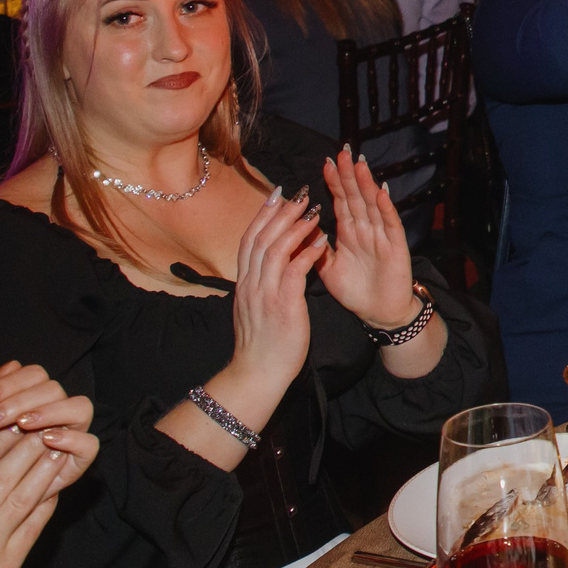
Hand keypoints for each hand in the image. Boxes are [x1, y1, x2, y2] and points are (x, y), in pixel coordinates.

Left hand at [0, 362, 95, 476]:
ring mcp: (69, 434)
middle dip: (23, 399)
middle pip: (55, 389)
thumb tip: (11, 365)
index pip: (36, 374)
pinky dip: (72, 438)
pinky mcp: (76, 461)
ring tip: (22, 424)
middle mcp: (54, 411)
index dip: (13, 381)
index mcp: (31, 397)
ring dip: (51, 411)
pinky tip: (46, 440)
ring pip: (80, 408)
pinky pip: (90, 444)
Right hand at [0, 428, 76, 567]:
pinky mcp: (7, 567)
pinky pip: (32, 527)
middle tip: (43, 425)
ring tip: (56, 446)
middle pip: (2, 476)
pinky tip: (56, 484)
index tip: (12, 422)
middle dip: (25, 447)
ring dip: (43, 469)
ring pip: (22, 498)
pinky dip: (46, 503)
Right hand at [227, 187, 323, 398]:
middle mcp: (251, 284)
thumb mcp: (255, 309)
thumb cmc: (262, 345)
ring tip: (314, 209)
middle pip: (261, 238)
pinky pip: (294, 271)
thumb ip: (260, 285)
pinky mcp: (282, 305)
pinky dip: (307, 253)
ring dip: (295, 226)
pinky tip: (322, 241)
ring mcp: (265, 294)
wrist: (257, 374)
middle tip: (300, 193)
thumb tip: (267, 267)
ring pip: (275, 249)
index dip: (263, 215)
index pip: (250, 240)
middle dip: (280, 212)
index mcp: (244, 284)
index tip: (277, 195)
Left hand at [318, 148, 418, 331]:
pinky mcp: (396, 247)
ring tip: (359, 164)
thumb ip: (316, 249)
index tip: (326, 163)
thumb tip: (300, 228)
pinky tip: (381, 192)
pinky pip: (390, 225)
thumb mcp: (328, 269)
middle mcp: (366, 230)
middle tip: (343, 152)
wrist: (378, 315)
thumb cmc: (355, 291)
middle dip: (349, 175)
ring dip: (366, 184)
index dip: (334, 183)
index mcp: (349, 233)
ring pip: (372, 205)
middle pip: (356, 197)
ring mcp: (381, 236)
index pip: (341, 202)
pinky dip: (386, 208)